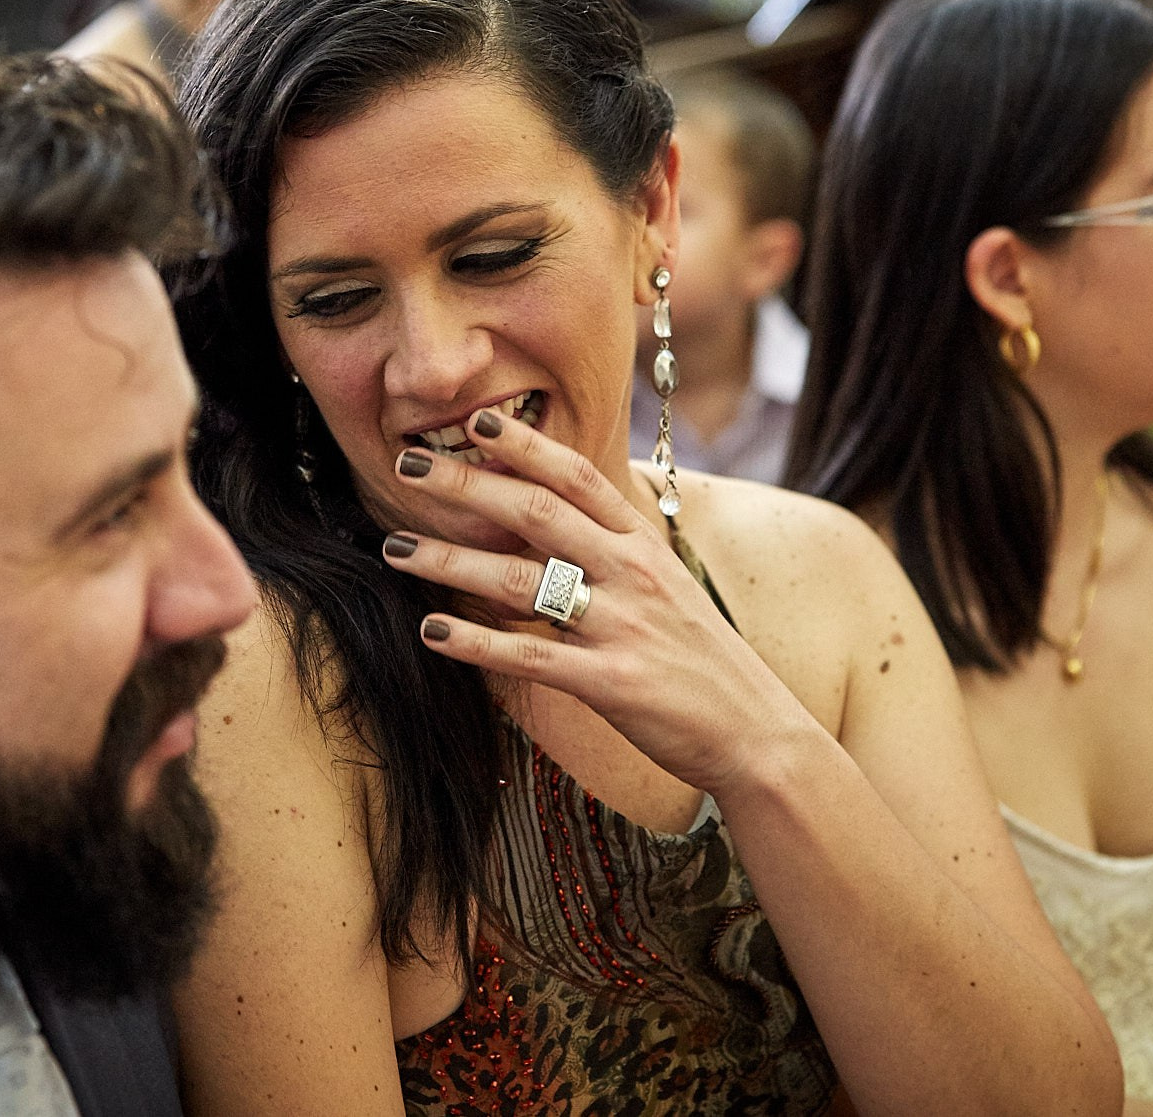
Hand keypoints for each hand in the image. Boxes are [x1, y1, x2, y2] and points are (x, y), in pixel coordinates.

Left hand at [379, 407, 812, 796]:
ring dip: (450, 560)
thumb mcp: (668, 586)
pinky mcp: (612, 682)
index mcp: (643, 545)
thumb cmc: (703, 660)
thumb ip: (614, 549)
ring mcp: (622, 626)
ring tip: (394, 549)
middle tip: (407, 464)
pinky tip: (432, 632)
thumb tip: (559, 513)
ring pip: (521, 580)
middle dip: (466, 484)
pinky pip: (532, 655)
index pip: (578, 477)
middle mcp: (632, 573)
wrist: (758, 733)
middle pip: (536, 512)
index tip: (476, 419)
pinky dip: (477, 642)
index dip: (526, 444)